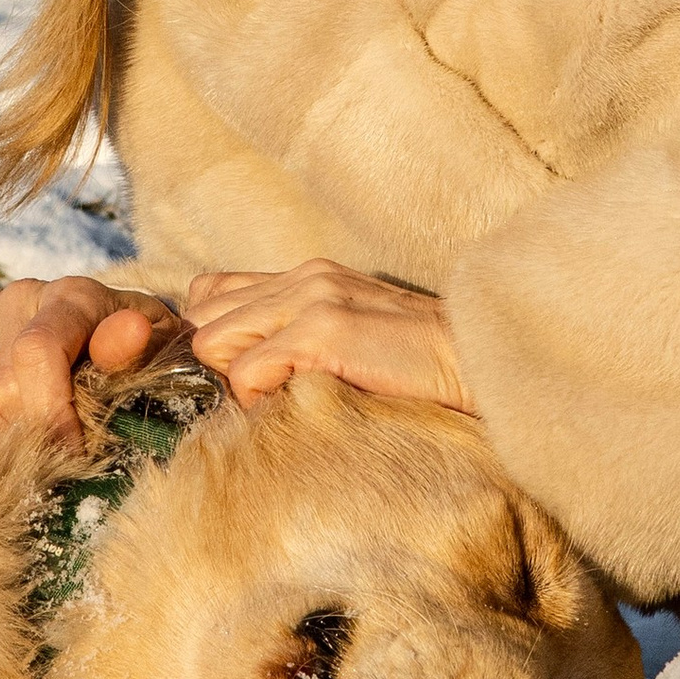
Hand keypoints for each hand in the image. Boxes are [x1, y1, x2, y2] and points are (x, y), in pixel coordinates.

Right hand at [0, 275, 186, 446]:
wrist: (132, 340)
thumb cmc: (147, 359)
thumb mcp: (160, 355)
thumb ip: (138, 350)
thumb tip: (128, 332)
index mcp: (75, 297)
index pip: (38, 357)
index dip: (49, 417)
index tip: (73, 455)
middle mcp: (25, 294)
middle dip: (25, 432)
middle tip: (51, 456)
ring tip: (16, 441)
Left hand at [181, 261, 471, 414]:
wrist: (478, 360)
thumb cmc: (419, 366)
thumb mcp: (351, 333)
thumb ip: (301, 333)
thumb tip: (245, 373)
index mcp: (306, 275)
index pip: (210, 292)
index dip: (213, 337)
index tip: (238, 374)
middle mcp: (303, 277)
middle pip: (201, 318)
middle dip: (216, 363)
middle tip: (258, 394)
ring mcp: (311, 298)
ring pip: (211, 342)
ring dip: (235, 380)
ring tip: (280, 399)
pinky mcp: (322, 329)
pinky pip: (246, 372)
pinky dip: (259, 399)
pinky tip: (299, 403)